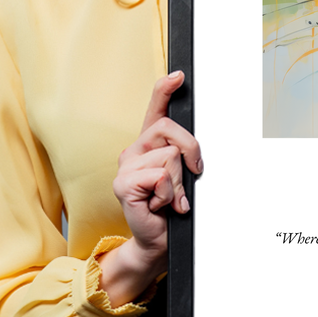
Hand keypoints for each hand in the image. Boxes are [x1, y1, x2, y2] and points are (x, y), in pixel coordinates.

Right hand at [98, 71, 202, 305]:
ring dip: (179, 182)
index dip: (165, 89)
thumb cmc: (171, 207)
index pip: (155, 109)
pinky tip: (160, 206)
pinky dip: (169, 194)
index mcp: (149, 144)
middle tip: (192, 174)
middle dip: (191, 151)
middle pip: (170, 129)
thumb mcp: (183, 176)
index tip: (179, 75)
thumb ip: (184, 155)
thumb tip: (194, 148)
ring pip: (170, 156)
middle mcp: (134, 150)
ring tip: (170, 198)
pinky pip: (160, 176)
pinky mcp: (123, 184)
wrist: (158, 240)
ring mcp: (125, 166)